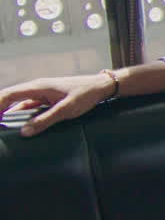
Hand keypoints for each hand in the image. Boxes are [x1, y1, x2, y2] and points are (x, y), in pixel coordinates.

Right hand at [0, 73, 115, 136]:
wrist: (101, 86)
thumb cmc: (86, 94)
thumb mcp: (66, 109)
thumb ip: (46, 120)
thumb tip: (24, 132)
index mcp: (37, 87)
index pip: (8, 94)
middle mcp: (36, 88)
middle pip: (9, 98)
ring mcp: (40, 93)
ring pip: (18, 103)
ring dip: (8, 113)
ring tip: (3, 126)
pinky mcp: (46, 99)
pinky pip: (28, 107)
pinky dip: (20, 115)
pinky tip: (17, 124)